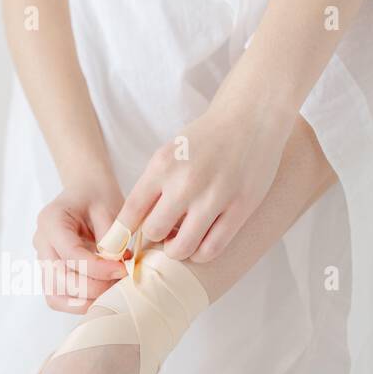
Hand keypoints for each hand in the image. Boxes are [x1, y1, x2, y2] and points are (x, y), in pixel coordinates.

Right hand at [33, 179, 127, 312]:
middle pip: (59, 279)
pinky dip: (79, 303)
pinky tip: (102, 294)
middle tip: (121, 283)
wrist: (85, 192)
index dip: (98, 268)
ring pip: (55, 294)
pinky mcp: (50, 273)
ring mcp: (42, 260)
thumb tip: (119, 268)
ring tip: (112, 290)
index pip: (70, 254)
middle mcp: (41, 242)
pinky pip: (59, 297)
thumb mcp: (109, 209)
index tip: (123, 269)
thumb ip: (112, 239)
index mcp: (51, 220)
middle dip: (93, 288)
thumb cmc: (97, 197)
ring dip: (85, 300)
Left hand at [112, 99, 292, 262]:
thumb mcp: (169, 154)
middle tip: (163, 234)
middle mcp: (186, 181)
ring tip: (180, 242)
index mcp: (162, 166)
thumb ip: (151, 187)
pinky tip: (200, 244)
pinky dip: (201, 254)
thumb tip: (132, 227)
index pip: (130, 212)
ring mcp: (215, 196)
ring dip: (176, 251)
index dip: (122, 235)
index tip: (123, 244)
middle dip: (154, 238)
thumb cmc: (204, 141)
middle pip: (154, 232)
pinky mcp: (240, 208)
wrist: (249, 119)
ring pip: (182, 247)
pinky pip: (212, 248)